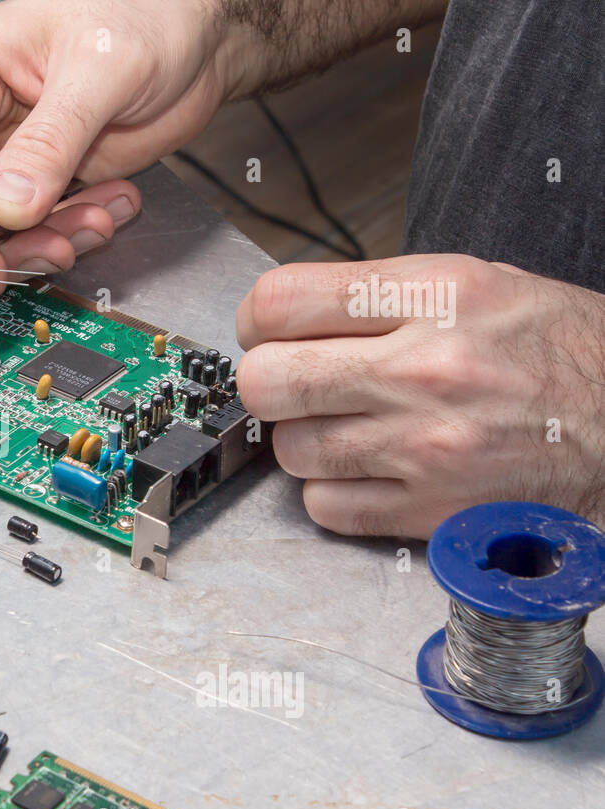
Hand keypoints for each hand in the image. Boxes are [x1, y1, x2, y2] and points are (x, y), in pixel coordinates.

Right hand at [0, 0, 234, 294]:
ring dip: (39, 243)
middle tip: (50, 249)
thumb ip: (50, 142)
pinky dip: (65, 234)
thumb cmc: (147, 18)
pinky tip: (106, 206)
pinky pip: (26, 235)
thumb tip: (3, 207)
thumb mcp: (102, 71)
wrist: (193, 37)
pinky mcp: (29, 182)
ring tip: (97, 219)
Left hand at [235, 254, 604, 537]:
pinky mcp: (432, 510)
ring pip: (290, 448)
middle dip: (269, 384)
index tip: (266, 334)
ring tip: (351, 428)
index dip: (256, 322)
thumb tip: (290, 318)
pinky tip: (371, 471)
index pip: (281, 302)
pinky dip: (335, 493)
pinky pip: (325, 506)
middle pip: (266, 381)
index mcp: (437, 295)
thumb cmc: (564, 355)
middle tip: (295, 386)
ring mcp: (427, 446)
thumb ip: (381, 296)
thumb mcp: (482, 286)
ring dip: (307, 441)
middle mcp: (426, 369)